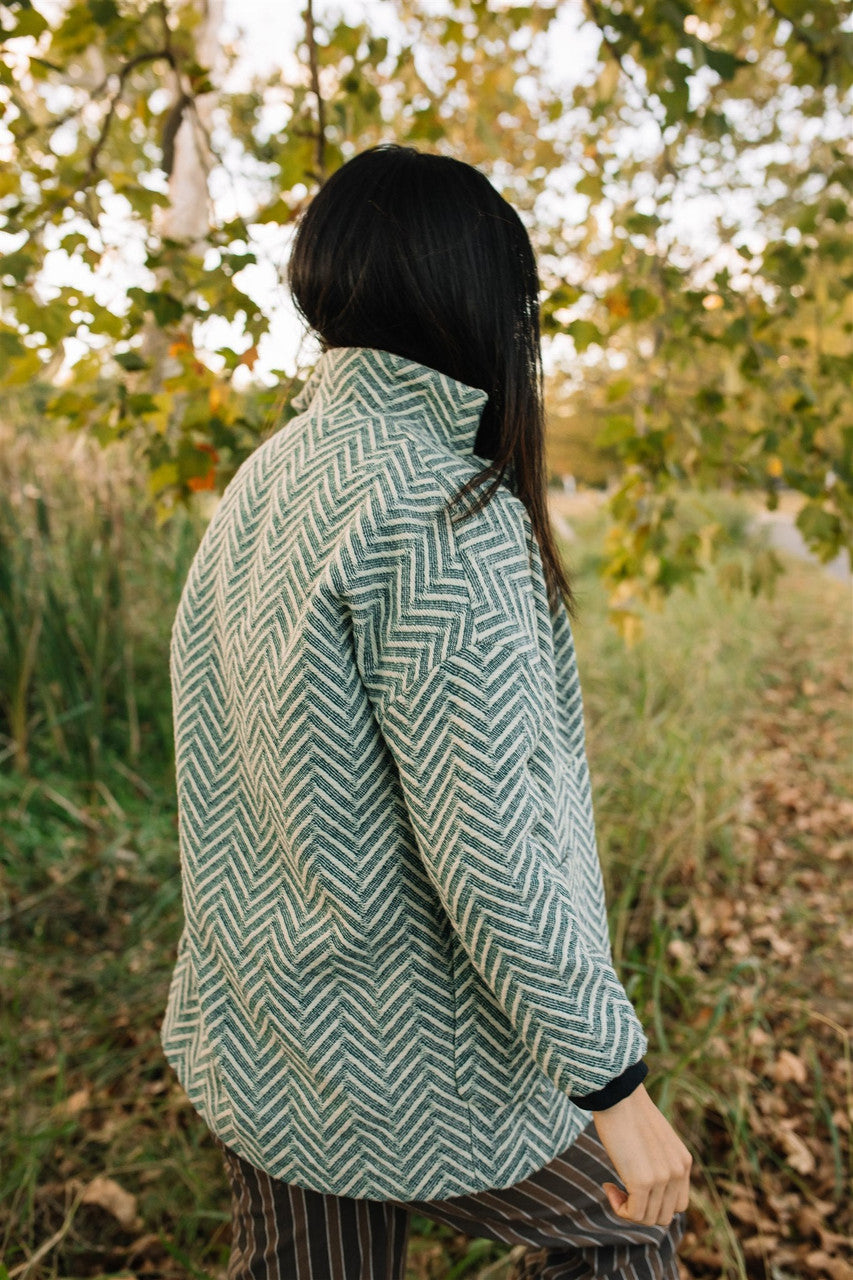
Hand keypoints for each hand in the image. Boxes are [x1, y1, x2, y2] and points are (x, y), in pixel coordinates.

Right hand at [591, 1083, 691, 1225]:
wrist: (617, 1094)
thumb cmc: (628, 1111)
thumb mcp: (654, 1139)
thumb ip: (659, 1161)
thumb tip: (646, 1185)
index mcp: (684, 1162)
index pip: (678, 1205)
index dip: (655, 1203)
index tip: (633, 1186)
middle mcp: (678, 1172)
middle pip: (664, 1216)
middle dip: (641, 1209)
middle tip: (620, 1189)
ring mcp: (662, 1178)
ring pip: (648, 1218)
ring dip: (628, 1209)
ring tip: (612, 1187)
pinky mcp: (643, 1181)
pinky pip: (633, 1213)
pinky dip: (619, 1207)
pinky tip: (608, 1187)